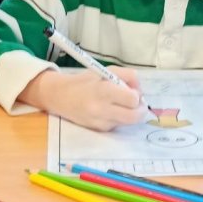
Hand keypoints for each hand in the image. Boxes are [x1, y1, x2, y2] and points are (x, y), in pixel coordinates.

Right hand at [19, 67, 147, 131]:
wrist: (61, 97)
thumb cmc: (86, 81)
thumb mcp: (106, 71)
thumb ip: (128, 76)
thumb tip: (140, 91)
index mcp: (103, 91)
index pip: (132, 99)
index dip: (136, 95)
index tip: (132, 91)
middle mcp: (102, 109)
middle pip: (135, 117)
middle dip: (141, 110)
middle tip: (137, 103)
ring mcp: (100, 122)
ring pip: (128, 122)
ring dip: (130, 114)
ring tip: (120, 104)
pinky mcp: (99, 130)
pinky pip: (118, 125)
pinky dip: (119, 118)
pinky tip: (110, 111)